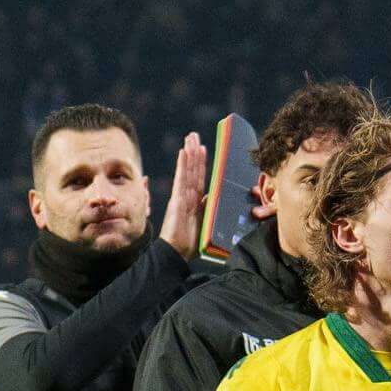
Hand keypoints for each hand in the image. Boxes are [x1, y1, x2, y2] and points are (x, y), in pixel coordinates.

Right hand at [156, 128, 210, 255]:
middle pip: (192, 170)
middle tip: (193, 135)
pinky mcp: (177, 200)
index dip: (200, 163)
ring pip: (187, 171)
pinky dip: (182, 165)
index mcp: (193, 203)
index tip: (202, 149)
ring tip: (191, 137)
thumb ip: (209, 210)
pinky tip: (183, 151)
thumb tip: (213, 197)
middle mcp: (187, 197)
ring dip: (190, 153)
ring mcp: (181, 197)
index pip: (198, 178)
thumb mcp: (206, 224)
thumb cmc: (190, 245)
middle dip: (193, 152)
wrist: (177, 254)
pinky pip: (181, 179)